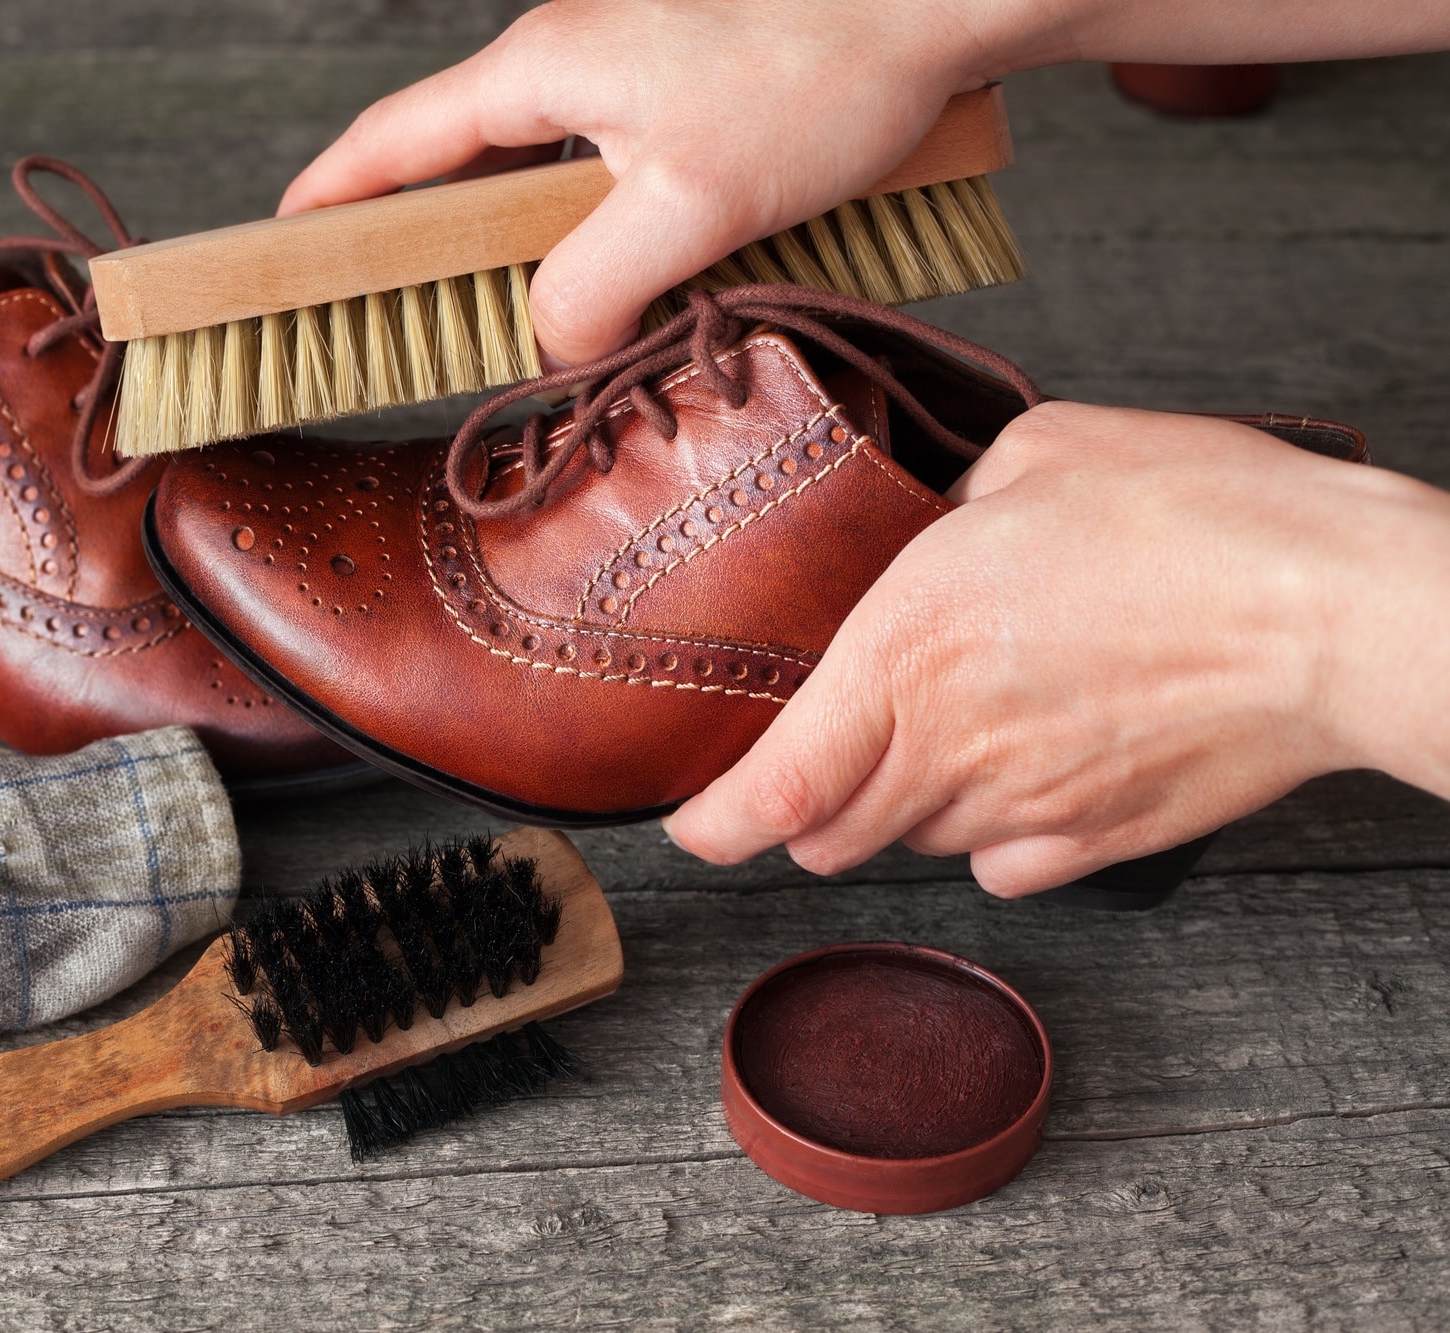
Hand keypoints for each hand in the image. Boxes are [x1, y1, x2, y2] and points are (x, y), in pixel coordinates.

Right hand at [280, 0, 1448, 369]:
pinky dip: (592, 221)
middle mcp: (572, 53)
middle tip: (398, 308)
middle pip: (459, 154)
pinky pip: (607, 162)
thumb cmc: (820, 70)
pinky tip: (629, 271)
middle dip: (421, 232)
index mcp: (542, 68)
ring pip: (540, 164)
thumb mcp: (692, 205)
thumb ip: (596, 286)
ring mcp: (632, 62)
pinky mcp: (689, 83)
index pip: (395, 139)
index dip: (330, 197)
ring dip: (520, 237)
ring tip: (519, 313)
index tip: (281, 245)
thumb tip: (546, 343)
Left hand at [663, 403, 1449, 894]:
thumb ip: (954, 502)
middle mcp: (949, 749)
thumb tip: (940, 520)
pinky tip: (1020, 770)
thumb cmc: (1199, 519)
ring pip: (912, 846)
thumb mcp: (1039, 457)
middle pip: (827, 838)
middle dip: (803, 807)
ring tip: (948, 731)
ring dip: (898, 808)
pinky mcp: (1095, 841)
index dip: (710, 825)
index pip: (770, 792)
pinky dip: (987, 835)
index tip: (689, 821)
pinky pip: (1002, 865)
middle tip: (819, 751)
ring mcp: (1023, 809)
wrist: (1336, 612)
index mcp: (906, 653)